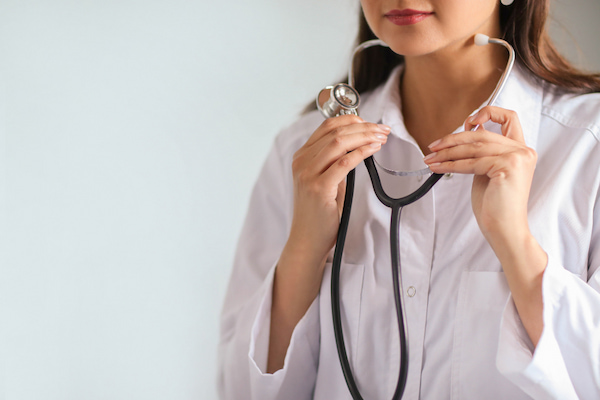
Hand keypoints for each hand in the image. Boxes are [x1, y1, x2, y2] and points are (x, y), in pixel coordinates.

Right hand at [268, 115, 389, 372]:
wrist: (307, 240)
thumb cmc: (319, 213)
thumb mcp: (324, 181)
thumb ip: (333, 162)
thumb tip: (358, 143)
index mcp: (301, 157)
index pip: (326, 126)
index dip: (351, 119)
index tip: (370, 122)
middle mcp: (301, 162)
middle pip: (334, 131)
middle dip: (363, 127)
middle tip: (383, 128)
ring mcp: (308, 174)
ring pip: (339, 142)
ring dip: (364, 136)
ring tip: (382, 136)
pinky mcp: (318, 187)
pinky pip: (344, 162)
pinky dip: (362, 152)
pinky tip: (374, 148)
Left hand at [422, 106, 546, 346]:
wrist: (504, 230)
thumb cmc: (494, 206)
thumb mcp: (486, 172)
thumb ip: (481, 154)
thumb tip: (463, 136)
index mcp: (521, 149)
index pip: (510, 118)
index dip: (488, 113)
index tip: (467, 121)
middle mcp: (523, 150)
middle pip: (482, 134)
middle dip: (453, 139)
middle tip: (432, 146)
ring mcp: (517, 157)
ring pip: (474, 147)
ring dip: (447, 152)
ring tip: (430, 158)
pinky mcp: (507, 166)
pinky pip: (472, 162)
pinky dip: (451, 164)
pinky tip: (437, 167)